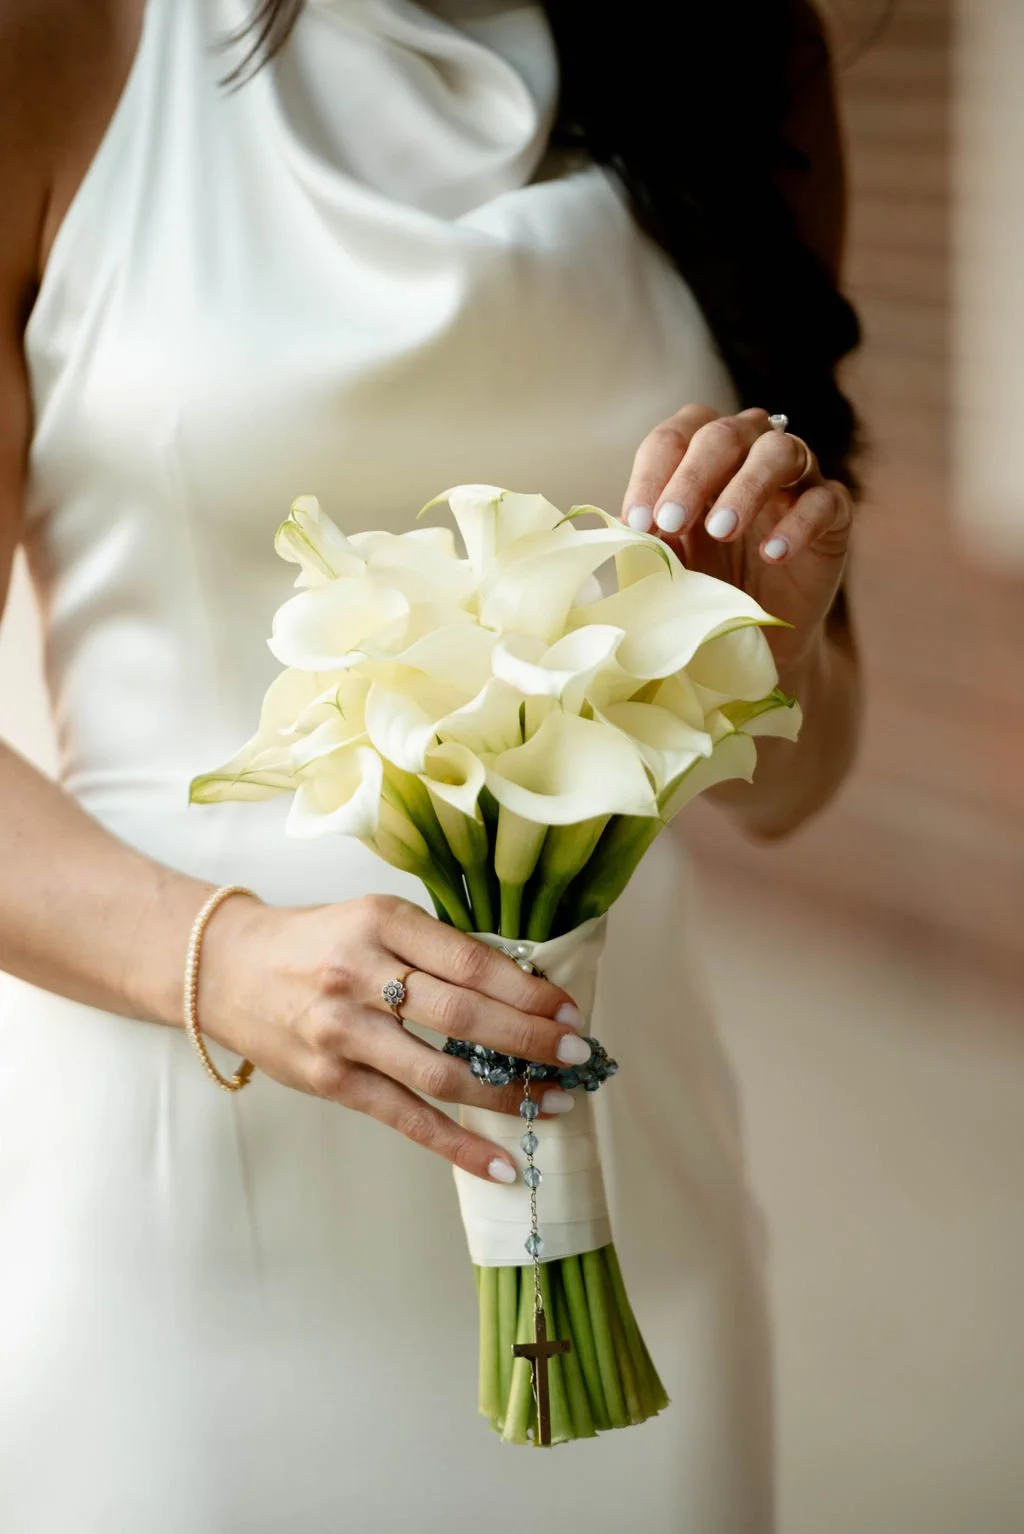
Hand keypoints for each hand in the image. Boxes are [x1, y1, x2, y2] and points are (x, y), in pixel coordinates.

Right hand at [197, 893, 588, 1181]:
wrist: (224, 969)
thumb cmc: (316, 941)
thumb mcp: (374, 919)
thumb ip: (435, 948)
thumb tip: (522, 988)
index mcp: (381, 922)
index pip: (470, 961)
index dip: (528, 991)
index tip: (569, 1010)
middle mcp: (359, 974)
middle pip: (463, 1015)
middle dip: (530, 1039)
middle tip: (577, 1054)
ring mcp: (342, 1032)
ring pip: (440, 1072)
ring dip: (507, 1092)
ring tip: (554, 1101)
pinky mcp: (330, 1080)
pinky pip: (406, 1118)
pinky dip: (457, 1146)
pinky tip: (500, 1164)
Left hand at [621, 405, 853, 678]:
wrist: (758, 640)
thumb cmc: (705, 589)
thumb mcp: (667, 562)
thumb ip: (646, 537)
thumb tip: (615, 525)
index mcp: (702, 456)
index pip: (676, 436)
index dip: (654, 473)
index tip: (638, 522)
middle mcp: (751, 452)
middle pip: (725, 433)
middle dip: (693, 477)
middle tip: (672, 524)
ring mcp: (797, 479)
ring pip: (780, 451)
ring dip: (745, 488)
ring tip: (722, 532)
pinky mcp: (834, 513)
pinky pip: (824, 500)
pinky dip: (798, 523)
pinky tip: (773, 554)